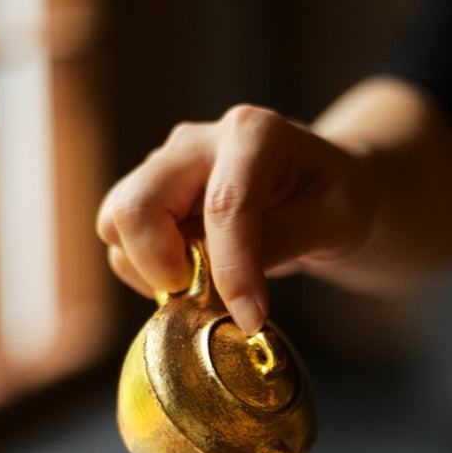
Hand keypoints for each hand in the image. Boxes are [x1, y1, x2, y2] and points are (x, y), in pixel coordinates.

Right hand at [96, 104, 374, 333]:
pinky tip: (193, 275)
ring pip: (115, 224)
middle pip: (136, 205)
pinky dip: (146, 271)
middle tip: (205, 296)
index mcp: (253, 134)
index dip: (232, 271)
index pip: (225, 206)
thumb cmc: (334, 198)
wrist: (322, 184)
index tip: (251, 318)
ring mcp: (165, 166)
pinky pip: (120, 242)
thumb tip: (227, 283)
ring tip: (205, 284)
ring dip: (151, 271)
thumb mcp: (336, 221)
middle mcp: (197, 141)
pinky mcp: (149, 194)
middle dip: (161, 266)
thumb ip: (282, 241)